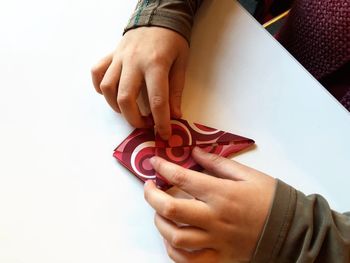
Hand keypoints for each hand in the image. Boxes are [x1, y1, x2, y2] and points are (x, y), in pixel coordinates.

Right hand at [91, 27, 188, 138]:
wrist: (158, 17)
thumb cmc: (173, 41)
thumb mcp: (181, 64)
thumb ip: (176, 91)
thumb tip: (175, 116)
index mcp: (156, 64)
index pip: (157, 100)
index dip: (161, 122)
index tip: (164, 134)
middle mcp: (133, 62)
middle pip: (125, 99)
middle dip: (134, 119)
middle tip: (145, 124)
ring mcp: (119, 58)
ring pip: (107, 88)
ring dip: (117, 107)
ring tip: (130, 111)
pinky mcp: (111, 55)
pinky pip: (97, 72)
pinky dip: (100, 87)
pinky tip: (112, 94)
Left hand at [144, 147, 275, 262]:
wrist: (291, 229)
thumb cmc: (269, 198)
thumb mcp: (246, 174)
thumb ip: (217, 163)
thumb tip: (194, 153)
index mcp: (221, 194)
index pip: (182, 178)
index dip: (164, 168)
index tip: (155, 163)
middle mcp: (215, 218)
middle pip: (171, 210)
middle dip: (152, 196)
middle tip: (149, 187)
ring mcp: (216, 241)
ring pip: (176, 238)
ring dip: (160, 224)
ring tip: (159, 213)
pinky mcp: (220, 258)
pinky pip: (190, 262)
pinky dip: (174, 252)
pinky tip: (172, 240)